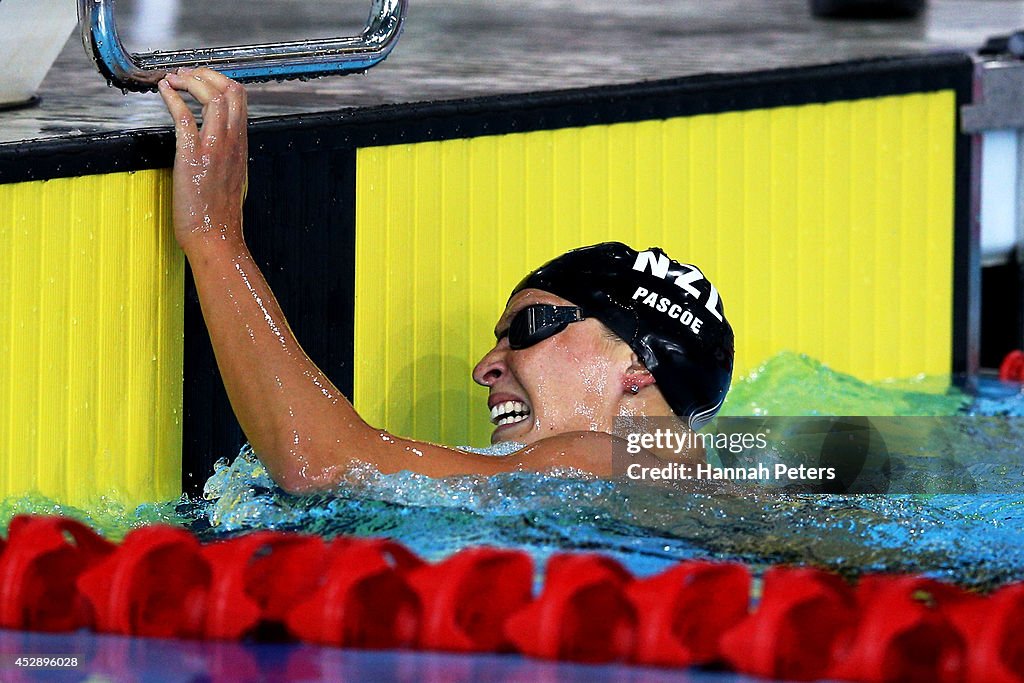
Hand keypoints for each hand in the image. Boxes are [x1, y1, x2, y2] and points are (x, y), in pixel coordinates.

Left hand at [158, 68, 247, 253]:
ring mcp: (215, 148)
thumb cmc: (221, 215)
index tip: (203, 80)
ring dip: (191, 81)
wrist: (216, 237)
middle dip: (207, 74)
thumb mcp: (235, 179)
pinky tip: (164, 91)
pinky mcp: (193, 156)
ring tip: (175, 79)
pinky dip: (173, 97)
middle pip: (231, 91)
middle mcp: (232, 143)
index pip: (240, 100)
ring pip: (212, 97)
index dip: (220, 81)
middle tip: (187, 74)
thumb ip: (230, 158)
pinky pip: (185, 117)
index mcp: (241, 146)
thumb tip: (221, 147)